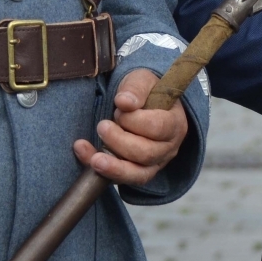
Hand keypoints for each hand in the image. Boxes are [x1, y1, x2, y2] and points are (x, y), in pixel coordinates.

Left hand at [72, 68, 189, 185]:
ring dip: (113, 166)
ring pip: (137, 174)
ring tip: (94, 158)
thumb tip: (124, 102)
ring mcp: (155, 164)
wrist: (141, 106)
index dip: (135, 121)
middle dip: (119, 141)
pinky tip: (85, 155)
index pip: (158, 127)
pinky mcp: (137, 174)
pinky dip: (102, 171)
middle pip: (147, 153)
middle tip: (102, 125)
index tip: (119, 108)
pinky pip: (122, 180)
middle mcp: (169, 147)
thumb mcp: (142, 80)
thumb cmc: (145, 93)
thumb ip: (135, 88)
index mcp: (175, 123)